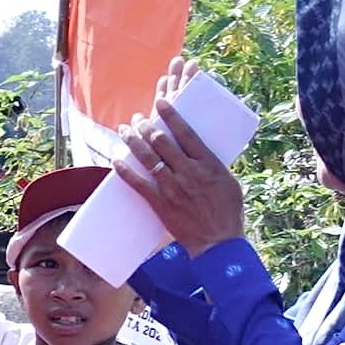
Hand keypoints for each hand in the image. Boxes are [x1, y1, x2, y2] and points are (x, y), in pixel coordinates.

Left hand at [117, 81, 245, 255]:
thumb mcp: (228, 181)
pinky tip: (116, 160)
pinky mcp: (161, 203)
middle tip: (138, 118)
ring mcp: (173, 187)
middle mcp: (189, 172)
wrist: (218, 242)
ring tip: (124, 130)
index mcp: (208, 164)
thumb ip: (211, 164)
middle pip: (162, 142)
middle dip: (146, 125)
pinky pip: (138, 184)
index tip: (160, 102)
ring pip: (148, 158)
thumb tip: (200, 149)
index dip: (171, 115)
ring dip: (133, 141)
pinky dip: (125, 171)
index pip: (187, 133)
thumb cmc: (227, 211)